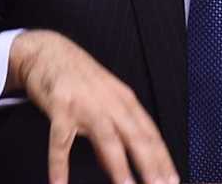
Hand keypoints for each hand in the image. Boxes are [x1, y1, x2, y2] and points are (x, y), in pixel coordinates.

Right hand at [7, 29, 178, 183]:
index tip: (172, 179)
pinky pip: (60, 142)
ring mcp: (85, 104)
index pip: (150, 133)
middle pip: (136, 136)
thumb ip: (114, 130)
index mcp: (124, 100)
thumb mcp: (105, 98)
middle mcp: (109, 102)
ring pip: (107, 139)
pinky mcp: (60, 107)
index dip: (163, 158)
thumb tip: (118, 166)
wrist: (49, 51)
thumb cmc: (80, 77)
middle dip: (150, 165)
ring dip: (118, 166)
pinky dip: (59, 166)